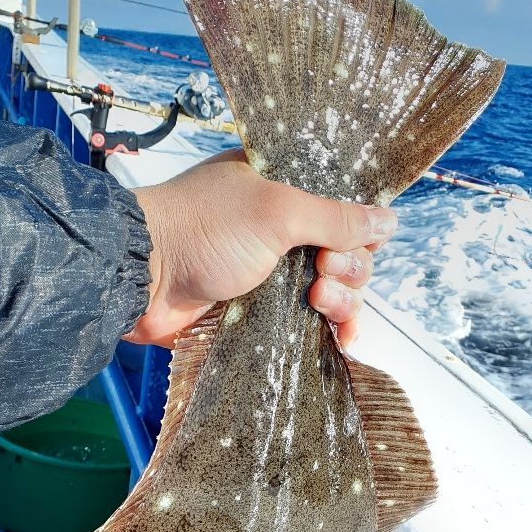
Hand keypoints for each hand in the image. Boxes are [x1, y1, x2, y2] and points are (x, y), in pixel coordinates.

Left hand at [129, 149, 396, 350]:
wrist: (141, 278)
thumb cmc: (202, 230)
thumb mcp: (277, 211)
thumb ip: (335, 217)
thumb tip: (390, 221)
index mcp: (284, 189)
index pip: (344, 210)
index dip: (356, 232)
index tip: (345, 247)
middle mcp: (280, 229)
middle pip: (345, 254)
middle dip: (348, 269)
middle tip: (321, 276)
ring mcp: (270, 272)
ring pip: (331, 292)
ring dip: (341, 302)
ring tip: (317, 303)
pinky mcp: (258, 311)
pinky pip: (306, 324)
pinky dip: (329, 332)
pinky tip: (342, 341)